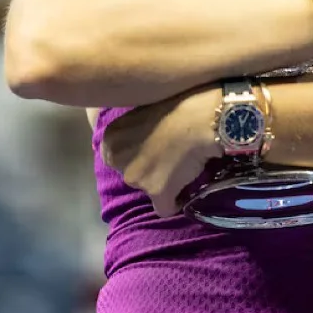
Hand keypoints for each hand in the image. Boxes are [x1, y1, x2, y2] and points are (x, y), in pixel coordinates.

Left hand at [100, 87, 220, 216]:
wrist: (202, 117)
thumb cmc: (178, 105)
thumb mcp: (145, 111)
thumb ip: (135, 130)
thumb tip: (143, 142)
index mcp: (110, 139)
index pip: (117, 158)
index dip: (138, 155)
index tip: (155, 150)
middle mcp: (117, 159)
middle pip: (131, 175)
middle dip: (148, 171)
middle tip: (169, 158)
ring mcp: (136, 177)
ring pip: (147, 190)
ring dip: (162, 184)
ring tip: (181, 169)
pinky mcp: (157, 192)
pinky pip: (164, 208)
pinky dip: (175, 202)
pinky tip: (185, 190)